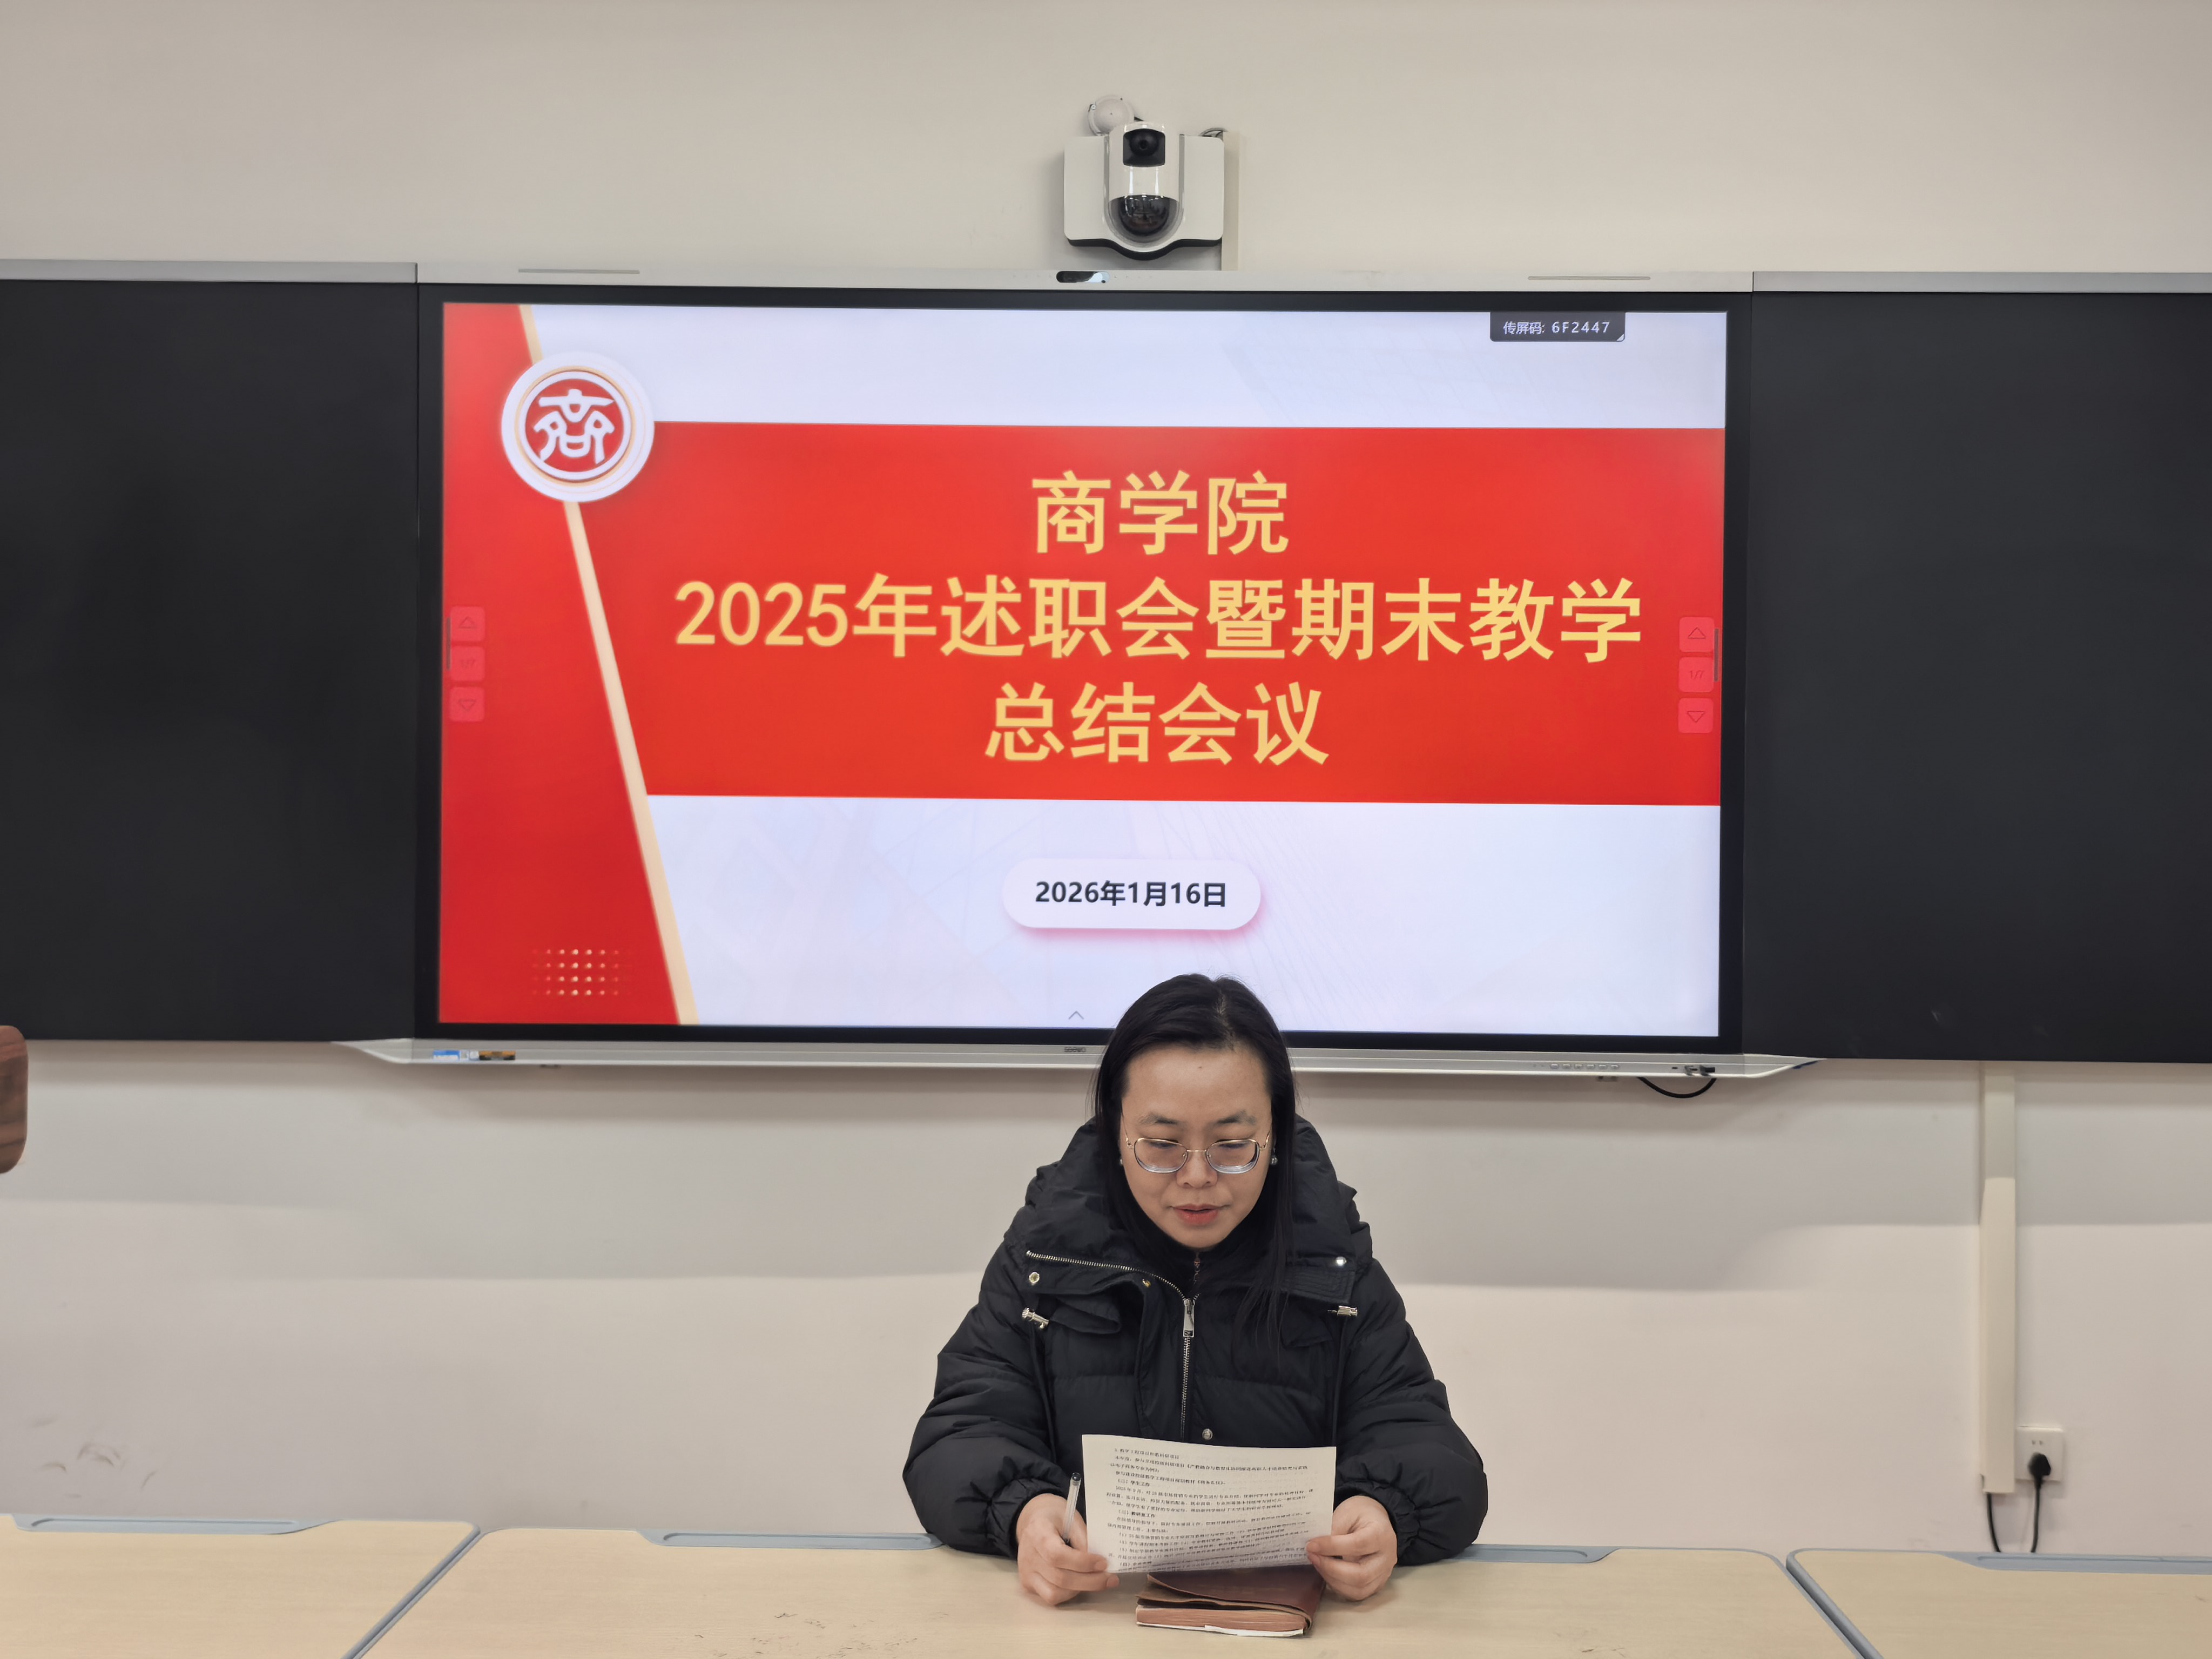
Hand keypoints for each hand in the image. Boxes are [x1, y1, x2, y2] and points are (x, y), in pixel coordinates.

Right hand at [1016, 1489, 1118, 1605]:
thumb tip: (1100, 1564)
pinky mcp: (1028, 1584)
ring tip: (1096, 1580)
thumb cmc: (1056, 1519)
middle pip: (1059, 1578)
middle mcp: (1028, 1555)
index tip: (1103, 1563)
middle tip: (1110, 1579)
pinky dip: (1069, 1594)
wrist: (1034, 1521)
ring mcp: (1026, 1572)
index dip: (1082, 1563)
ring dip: (1080, 1589)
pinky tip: (1080, 1584)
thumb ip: (1084, 1539)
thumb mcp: (1071, 1519)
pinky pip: (1051, 1597)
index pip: (1057, 1555)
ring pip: (1055, 1593)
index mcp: (1037, 1531)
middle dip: (1089, 1581)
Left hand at [1307, 1494, 1396, 1600]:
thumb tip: (1317, 1548)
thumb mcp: (1347, 1512)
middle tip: (1312, 1556)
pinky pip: (1357, 1594)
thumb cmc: (1361, 1514)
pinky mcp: (1376, 1584)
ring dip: (1333, 1580)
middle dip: (1331, 1569)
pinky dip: (1339, 1587)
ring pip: (1359, 1590)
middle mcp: (1387, 1558)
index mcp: (1381, 1534)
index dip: (1332, 1547)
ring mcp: (1383, 1574)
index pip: (1358, 1545)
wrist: (1376, 1521)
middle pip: (1361, 1575)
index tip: (1311, 1545)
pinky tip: (1327, 1573)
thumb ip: (1334, 1529)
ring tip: (1318, 1563)